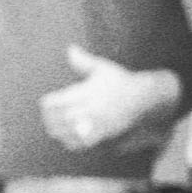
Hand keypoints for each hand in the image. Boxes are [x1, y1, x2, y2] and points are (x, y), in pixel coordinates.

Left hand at [40, 46, 171, 154]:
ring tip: (54, 126)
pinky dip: (68, 141)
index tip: (48, 101)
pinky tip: (67, 135)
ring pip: (64, 133)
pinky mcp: (100, 135)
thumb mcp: (103, 68)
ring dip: (56, 130)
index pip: (54, 103)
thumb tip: (70, 49)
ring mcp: (95, 124)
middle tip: (49, 115)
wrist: (144, 98)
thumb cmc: (120, 81)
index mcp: (86, 92)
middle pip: (57, 119)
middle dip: (49, 117)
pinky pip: (77, 143)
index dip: (47, 103)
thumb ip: (83, 61)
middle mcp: (90, 109)